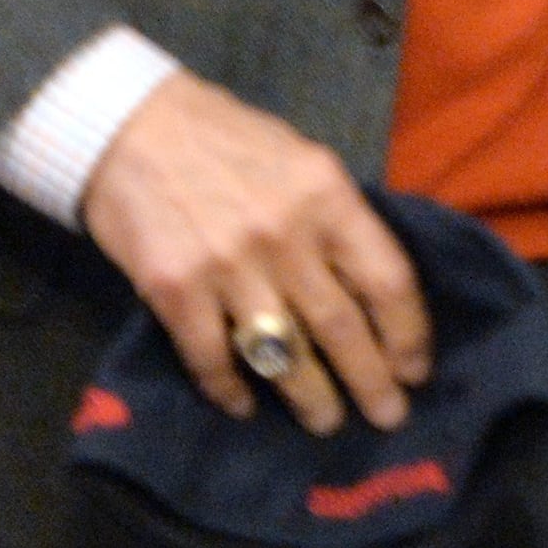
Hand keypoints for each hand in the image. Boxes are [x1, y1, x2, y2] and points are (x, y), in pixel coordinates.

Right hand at [78, 72, 429, 437]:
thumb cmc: (228, 141)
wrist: (132, 126)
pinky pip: (213, 359)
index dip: (407, 332)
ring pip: (282, 353)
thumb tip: (370, 286)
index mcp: (326, 195)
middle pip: (341, 326)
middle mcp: (284, 234)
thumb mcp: (302, 161)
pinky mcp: (175, 290)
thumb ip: (335, 219)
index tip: (415, 367)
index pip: (386, 278)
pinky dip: (231, 390)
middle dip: (370, 381)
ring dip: (310, 397)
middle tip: (388, 416)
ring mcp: (227, 266)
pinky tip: (245, 407)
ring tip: (327, 421)